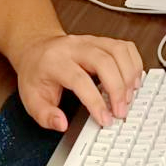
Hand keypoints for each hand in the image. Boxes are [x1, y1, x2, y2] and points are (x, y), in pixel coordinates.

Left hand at [11, 34, 143, 130]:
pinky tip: (132, 81)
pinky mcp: (102, 41)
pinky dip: (134, 64)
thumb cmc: (36, 74)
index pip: (79, 79)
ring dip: (128, 75)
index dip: (95, 101)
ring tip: (129, 97)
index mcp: (55, 61)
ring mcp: (90, 41)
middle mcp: (74, 47)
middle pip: (104, 61)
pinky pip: (125, 47)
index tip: (105, 119)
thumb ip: (45, 115)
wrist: (36, 49)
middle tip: (121, 111)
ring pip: (118, 51)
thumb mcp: (31, 99)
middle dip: (117, 89)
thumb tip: (62, 124)